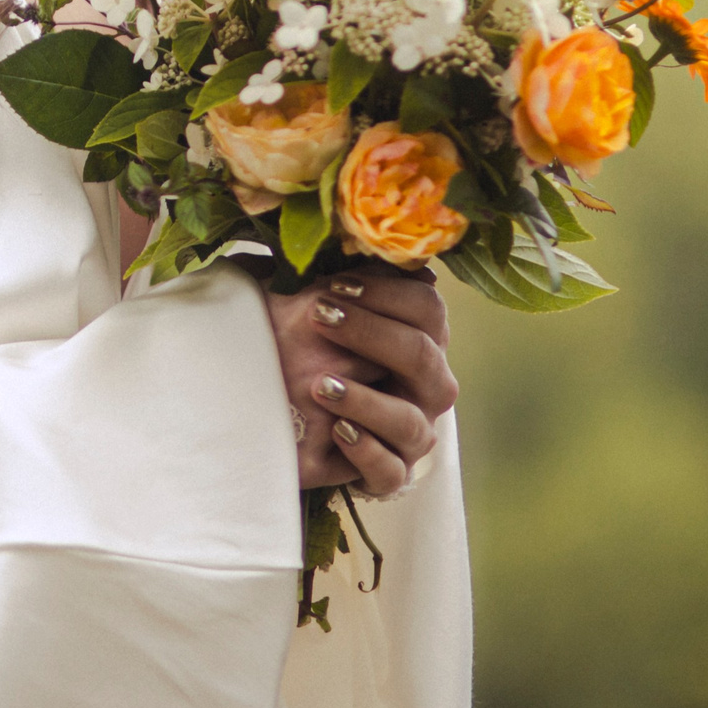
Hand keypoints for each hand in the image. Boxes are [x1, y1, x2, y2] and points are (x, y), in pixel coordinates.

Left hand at [261, 265, 457, 496]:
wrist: (279, 406)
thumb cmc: (302, 341)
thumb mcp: (310, 303)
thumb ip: (329, 273)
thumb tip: (339, 234)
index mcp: (419, 337)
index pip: (427, 308)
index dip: (385, 293)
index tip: (334, 286)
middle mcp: (428, 386)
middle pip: (423, 356)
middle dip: (370, 333)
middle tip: (318, 317)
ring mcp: (413, 433)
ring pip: (413, 422)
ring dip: (365, 401)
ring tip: (318, 386)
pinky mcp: (390, 473)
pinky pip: (393, 473)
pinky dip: (367, 453)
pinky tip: (336, 432)